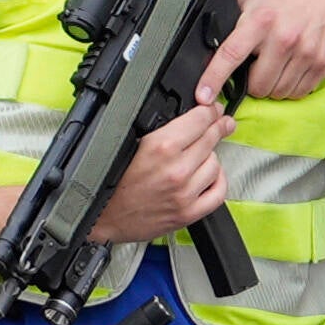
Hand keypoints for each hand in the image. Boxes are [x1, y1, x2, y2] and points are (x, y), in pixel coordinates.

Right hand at [96, 98, 238, 245]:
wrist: (102, 216)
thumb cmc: (112, 182)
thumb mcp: (130, 144)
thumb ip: (160, 130)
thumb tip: (186, 117)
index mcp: (160, 147)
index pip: (199, 119)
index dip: (209, 110)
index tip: (213, 108)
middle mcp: (176, 170)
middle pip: (211, 138)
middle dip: (218, 126)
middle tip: (221, 121)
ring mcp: (184, 193)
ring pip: (216, 163)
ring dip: (211, 156)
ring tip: (201, 154)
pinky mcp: (188, 213)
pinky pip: (218, 192)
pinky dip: (218, 180)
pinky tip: (210, 175)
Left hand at [204, 0, 324, 109]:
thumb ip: (234, 13)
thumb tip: (211, 35)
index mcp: (261, 20)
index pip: (231, 53)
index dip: (214, 78)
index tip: (203, 96)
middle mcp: (283, 39)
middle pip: (257, 85)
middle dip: (253, 82)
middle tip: (258, 67)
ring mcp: (305, 54)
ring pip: (277, 92)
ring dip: (273, 86)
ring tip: (277, 66)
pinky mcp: (322, 65)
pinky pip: (298, 92)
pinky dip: (292, 87)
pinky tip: (292, 69)